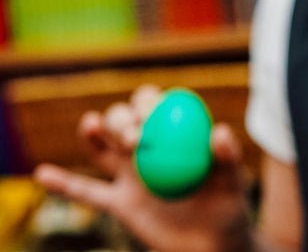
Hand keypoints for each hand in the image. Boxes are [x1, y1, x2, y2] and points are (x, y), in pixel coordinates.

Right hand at [33, 85, 253, 251]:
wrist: (212, 244)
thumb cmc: (227, 205)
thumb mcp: (232, 179)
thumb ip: (226, 156)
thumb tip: (220, 131)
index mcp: (174, 132)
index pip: (156, 105)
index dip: (148, 103)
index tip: (151, 114)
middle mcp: (149, 146)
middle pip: (124, 121)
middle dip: (122, 120)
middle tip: (133, 137)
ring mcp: (130, 173)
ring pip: (103, 149)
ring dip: (95, 134)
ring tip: (92, 124)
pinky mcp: (119, 201)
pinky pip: (87, 192)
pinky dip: (64, 183)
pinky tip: (43, 172)